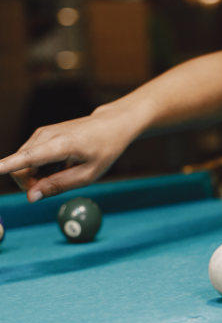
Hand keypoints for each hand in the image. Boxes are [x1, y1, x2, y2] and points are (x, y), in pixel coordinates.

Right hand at [0, 106, 144, 202]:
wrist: (109, 126)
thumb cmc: (103, 151)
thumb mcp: (87, 175)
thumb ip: (58, 186)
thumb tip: (31, 197)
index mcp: (60, 145)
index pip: (27, 158)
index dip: (6, 166)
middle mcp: (44, 136)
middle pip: (20, 168)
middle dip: (30, 184)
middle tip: (53, 189)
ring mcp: (40, 134)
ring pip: (23, 164)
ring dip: (36, 177)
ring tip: (62, 174)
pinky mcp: (40, 135)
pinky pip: (29, 158)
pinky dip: (39, 168)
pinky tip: (59, 166)